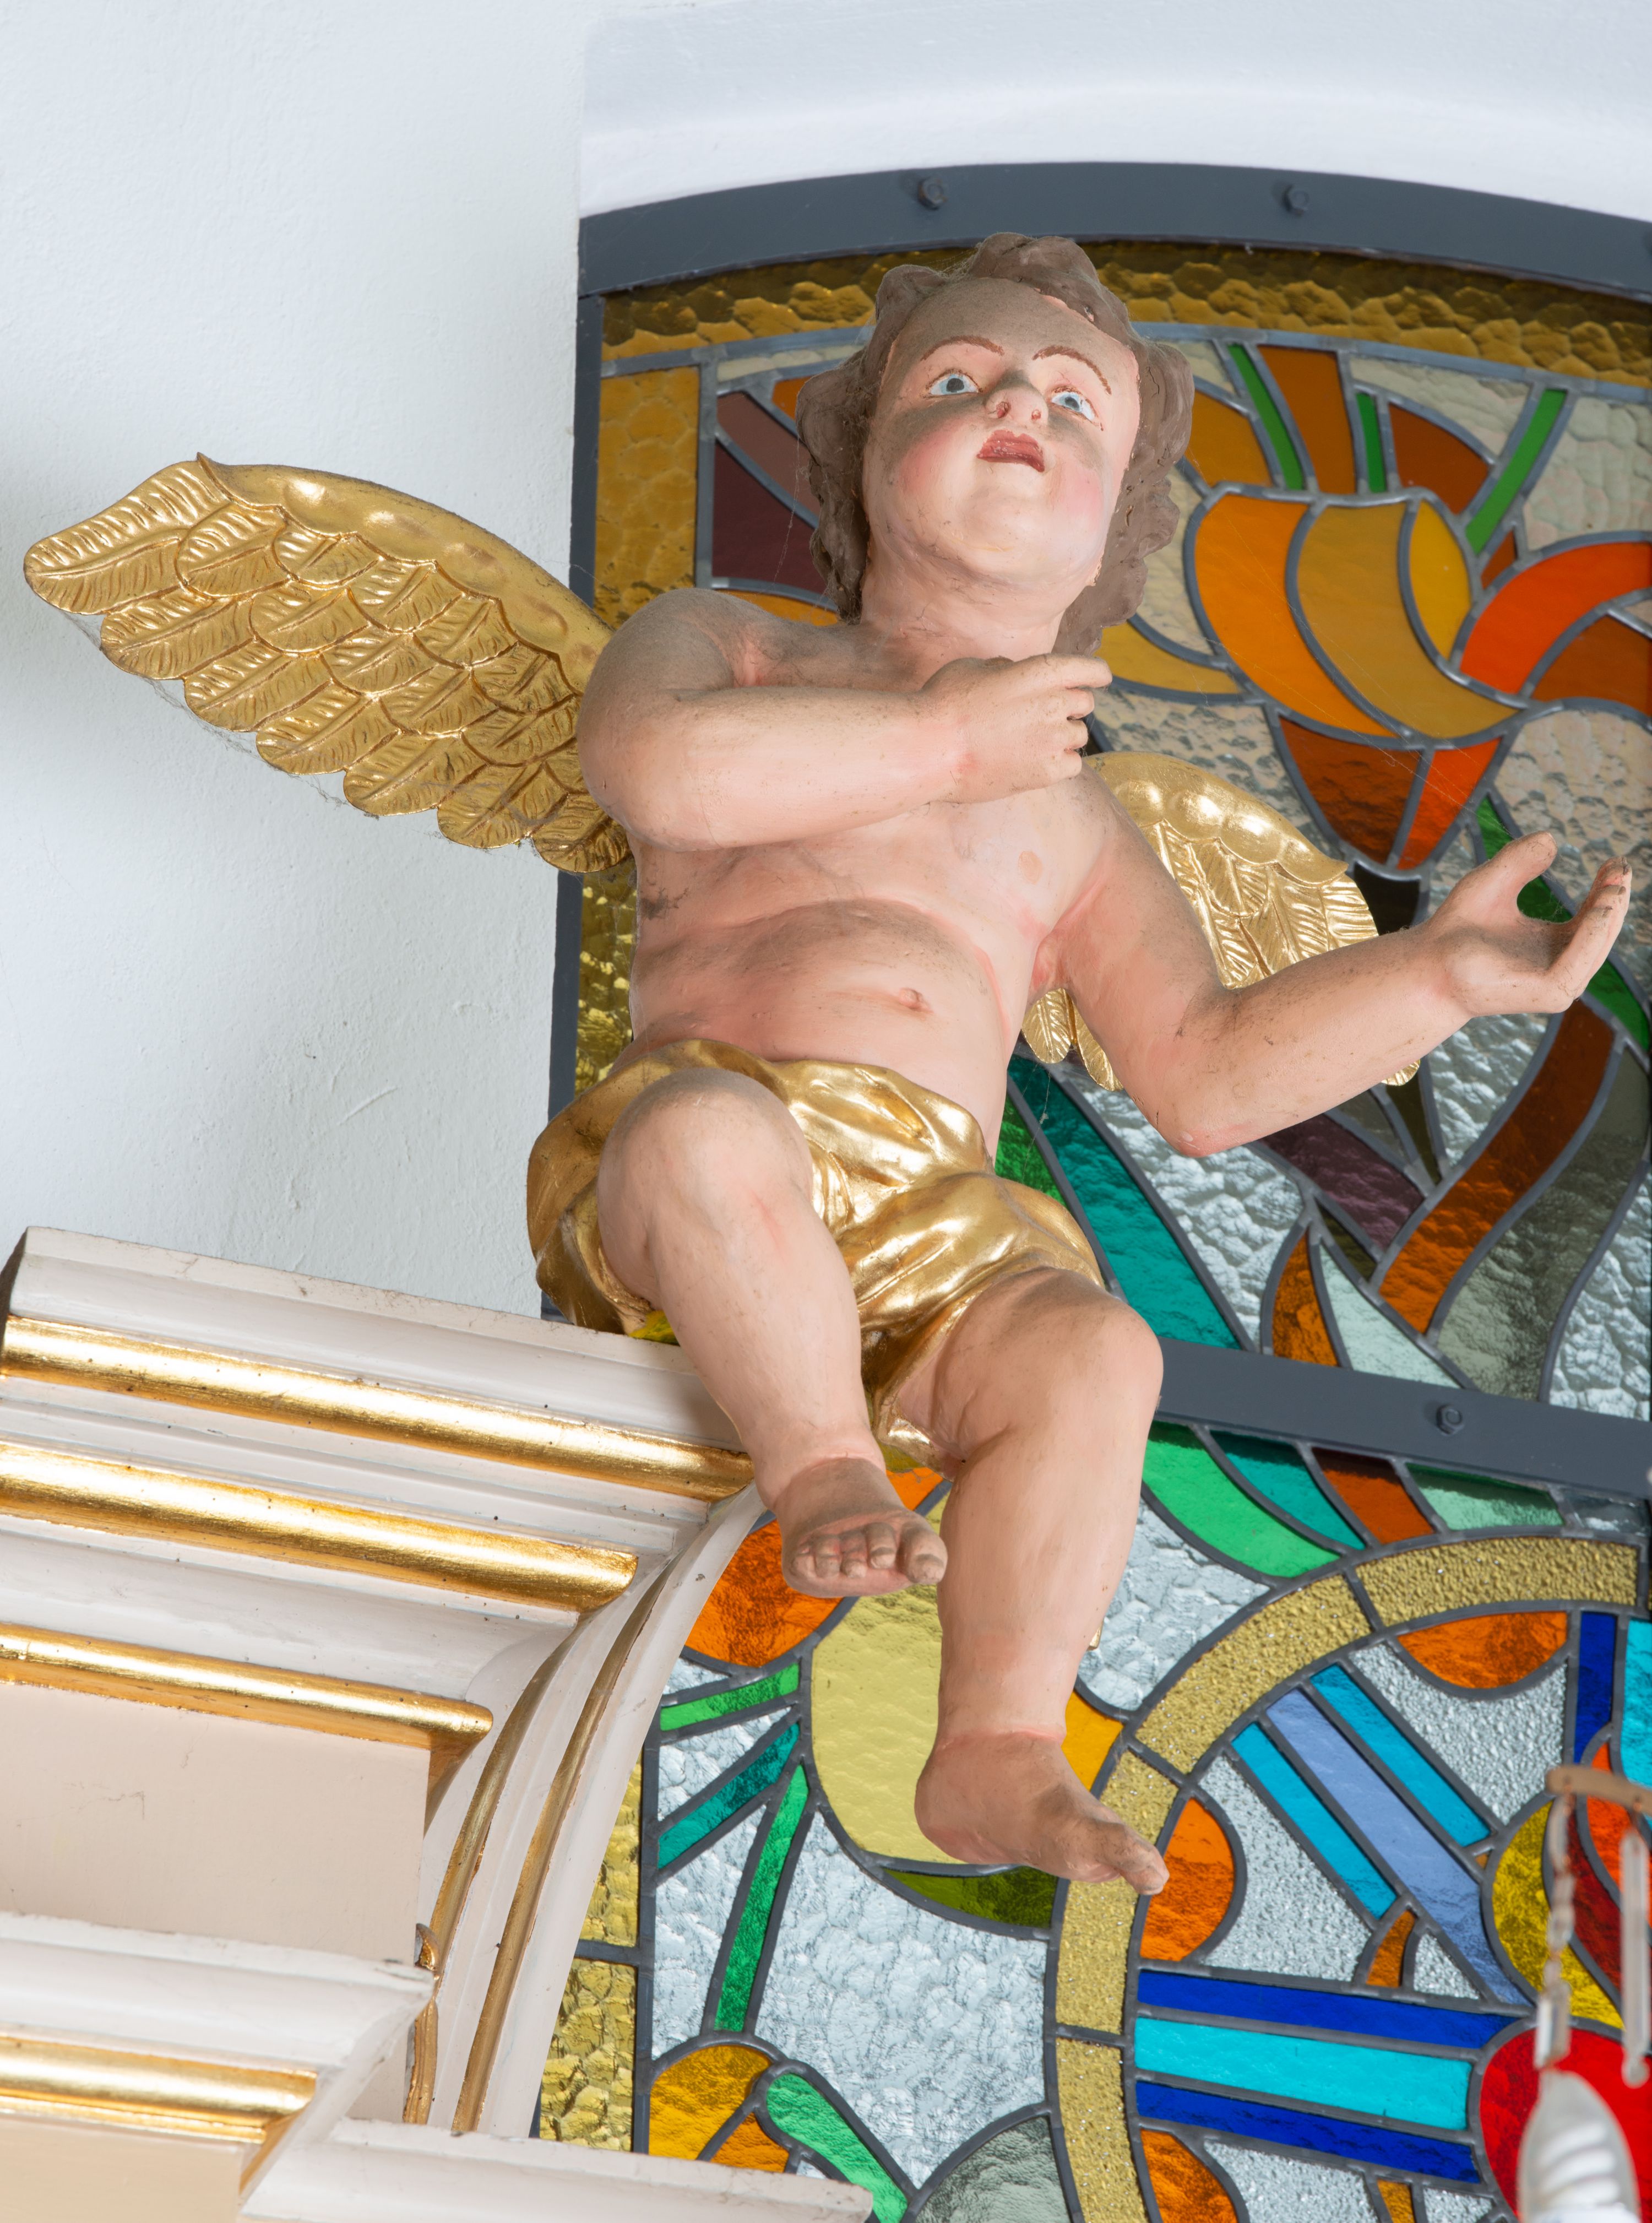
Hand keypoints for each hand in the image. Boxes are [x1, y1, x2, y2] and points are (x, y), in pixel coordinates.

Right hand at [921, 653, 1103, 803]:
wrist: (931, 749)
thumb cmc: (944, 703)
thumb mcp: (975, 667)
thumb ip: (1006, 668)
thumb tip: (1015, 673)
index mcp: (1040, 671)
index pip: (1090, 669)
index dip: (1096, 674)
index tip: (1098, 679)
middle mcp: (1054, 703)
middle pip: (1084, 702)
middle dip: (1069, 706)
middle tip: (1042, 716)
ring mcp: (1053, 739)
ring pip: (1078, 735)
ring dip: (1062, 736)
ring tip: (1031, 742)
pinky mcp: (1047, 772)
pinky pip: (1073, 765)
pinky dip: (1060, 763)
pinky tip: (1036, 762)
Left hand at [1427, 832, 1630, 1016]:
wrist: (1427, 962)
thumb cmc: (1455, 929)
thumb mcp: (1493, 883)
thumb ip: (1520, 862)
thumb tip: (1549, 839)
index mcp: (1554, 945)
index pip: (1593, 916)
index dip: (1607, 889)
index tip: (1615, 861)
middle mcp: (1560, 966)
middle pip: (1600, 931)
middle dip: (1615, 900)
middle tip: (1621, 868)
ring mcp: (1556, 984)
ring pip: (1595, 947)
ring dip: (1608, 917)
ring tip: (1615, 887)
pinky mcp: (1548, 994)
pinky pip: (1578, 963)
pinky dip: (1591, 936)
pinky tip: (1598, 909)